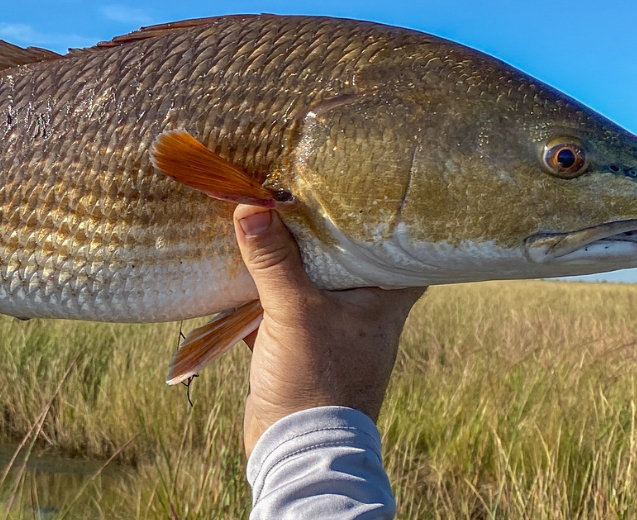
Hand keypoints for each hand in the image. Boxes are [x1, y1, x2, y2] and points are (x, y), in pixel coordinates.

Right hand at [233, 205, 424, 456]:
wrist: (298, 448)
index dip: (385, 219)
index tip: (364, 188)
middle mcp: (363, 314)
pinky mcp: (298, 351)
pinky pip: (280, 311)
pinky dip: (261, 294)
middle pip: (346, 260)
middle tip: (298, 192)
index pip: (399, 248)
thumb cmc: (317, 378)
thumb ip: (273, 259)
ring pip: (309, 284)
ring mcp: (330, 333)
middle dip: (320, 233)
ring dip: (285, 262)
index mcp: (383, 300)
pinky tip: (238, 271)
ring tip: (264, 222)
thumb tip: (250, 206)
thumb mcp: (294, 311)